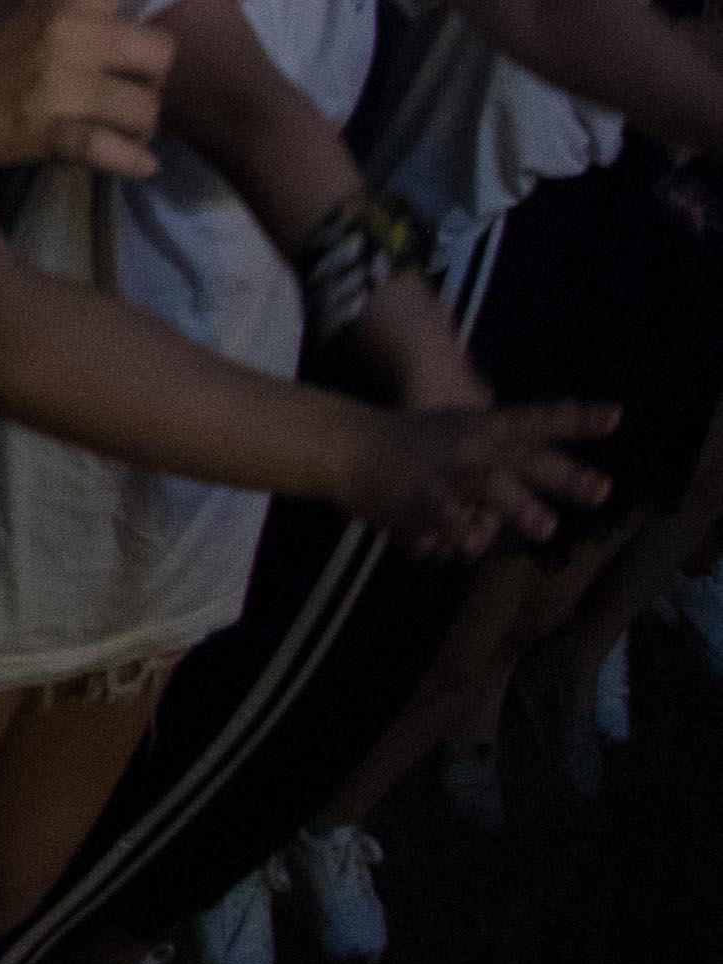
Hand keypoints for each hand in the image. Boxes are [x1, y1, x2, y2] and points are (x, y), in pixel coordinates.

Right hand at [0, 0, 214, 178]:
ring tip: (100, 119)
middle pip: (162, 55)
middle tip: (105, 82)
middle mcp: (70, 31)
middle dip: (143, 74)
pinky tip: (121, 158)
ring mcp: (63, 85)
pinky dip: (131, 161)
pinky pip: (125, 154)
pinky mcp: (55, 136)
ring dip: (135, 121)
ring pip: (148, 108)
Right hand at [351, 397, 613, 556]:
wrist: (345, 443)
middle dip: (565, 476)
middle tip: (602, 490)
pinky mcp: (422, 498)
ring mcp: (448, 471)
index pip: (539, 420)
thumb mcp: (461, 437)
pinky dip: (459, 540)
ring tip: (546, 527)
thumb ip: (503, 471)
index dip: (578, 419)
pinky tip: (454, 546)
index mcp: (484, 426)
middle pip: (528, 459)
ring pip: (492, 489)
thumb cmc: (411, 444)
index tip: (617, 417)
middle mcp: (473, 446)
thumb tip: (532, 504)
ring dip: (521, 507)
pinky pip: (453, 525)